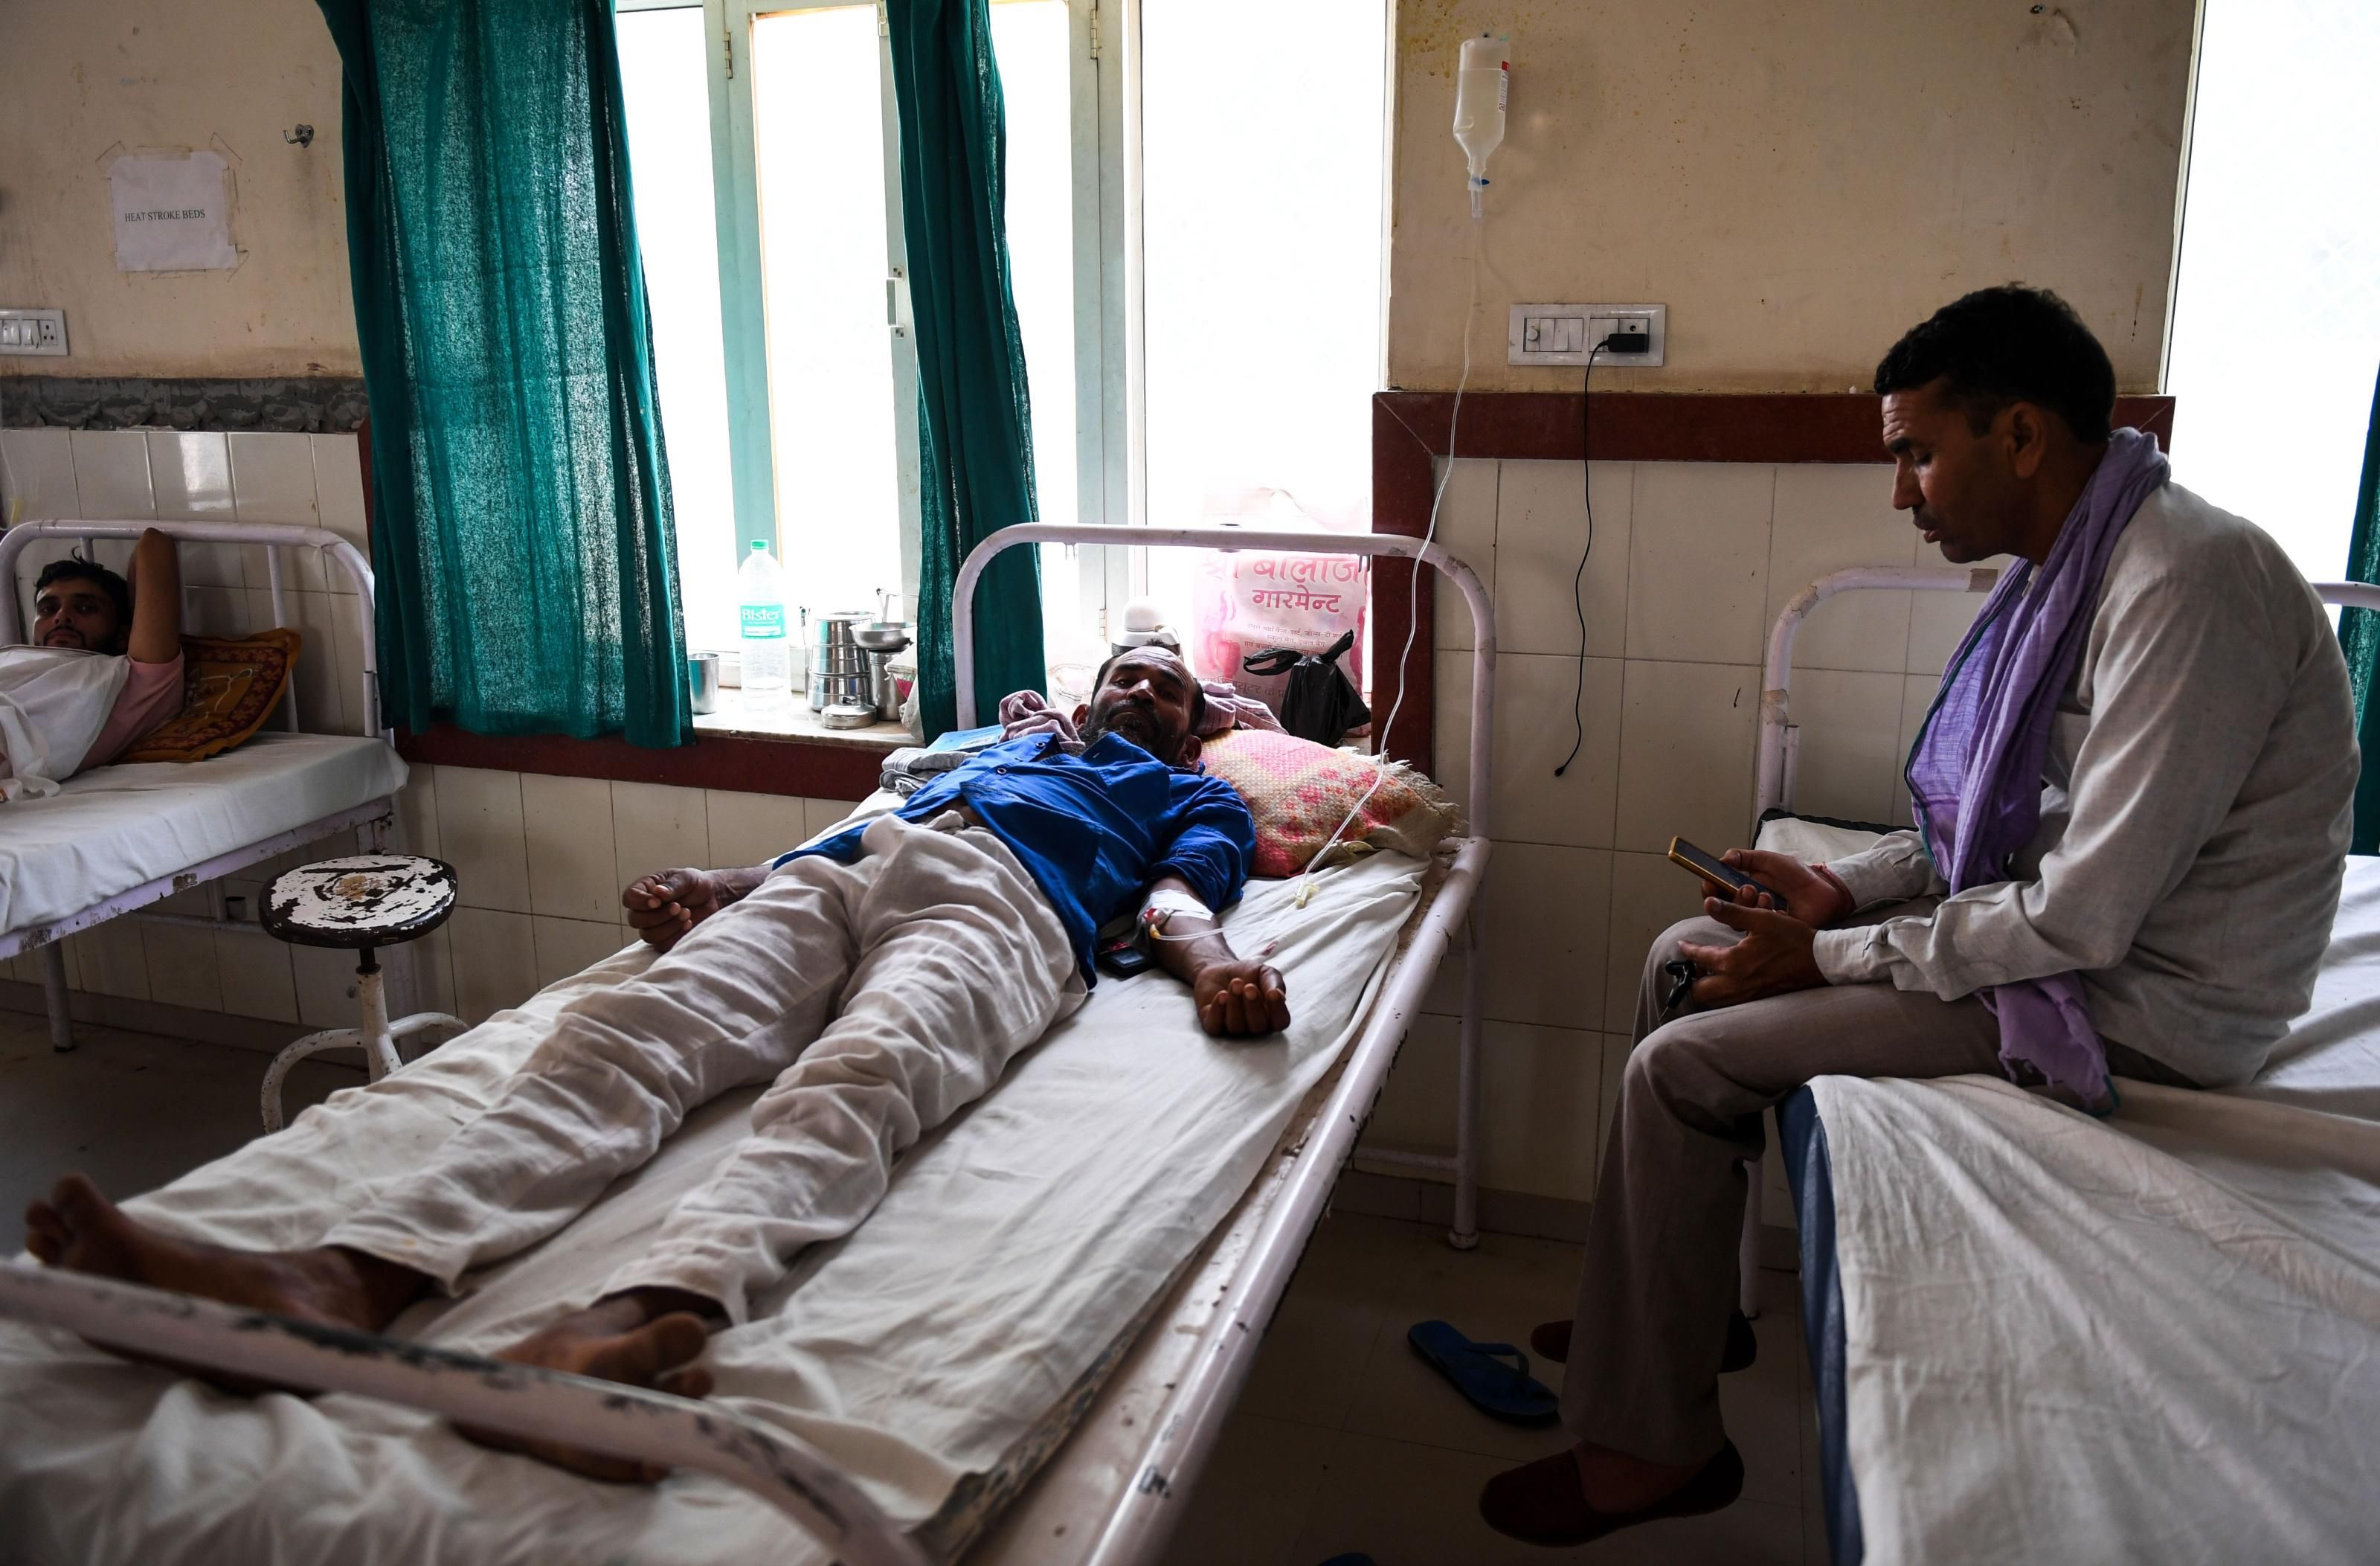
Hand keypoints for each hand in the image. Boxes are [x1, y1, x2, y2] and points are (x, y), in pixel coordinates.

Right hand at [622, 868, 723, 952]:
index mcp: (645, 890)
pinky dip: (676, 935)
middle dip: (658, 916)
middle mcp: (644, 910)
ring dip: (668, 926)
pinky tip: (688, 924)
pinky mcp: (665, 939)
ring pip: (648, 935)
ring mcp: (653, 926)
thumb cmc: (695, 884)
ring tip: (687, 914)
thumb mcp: (686, 878)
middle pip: (635, 920)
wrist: (713, 898)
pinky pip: (662, 945)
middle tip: (678, 906)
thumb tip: (658, 893)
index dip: (640, 902)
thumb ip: (672, 885)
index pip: (629, 898)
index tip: (658, 901)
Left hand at [1192, 959, 1290, 1036]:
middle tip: (1248, 987)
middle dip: (1253, 1006)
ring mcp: (1233, 1028)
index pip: (1280, 1022)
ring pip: (1236, 1026)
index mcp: (1271, 1016)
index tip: (1273, 993)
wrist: (1219, 969)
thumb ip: (1274, 982)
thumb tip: (1279, 995)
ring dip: (1235, 1004)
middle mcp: (1253, 1026)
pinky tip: (1221, 995)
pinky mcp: (1214, 1025)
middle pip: (1258, 1027)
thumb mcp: (1265, 972)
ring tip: (1235, 983)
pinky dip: (1218, 1010)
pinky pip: (1215, 1026)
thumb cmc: (1247, 974)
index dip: (1278, 1011)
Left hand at [1677, 898, 1826, 1007]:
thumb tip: (1708, 903)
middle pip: (1700, 991)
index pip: (1700, 958)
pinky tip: (1730, 981)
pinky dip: (1724, 995)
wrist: (1820, 961)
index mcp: (1733, 963)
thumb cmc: (1792, 938)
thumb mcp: (1761, 919)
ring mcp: (1747, 996)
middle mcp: (1736, 984)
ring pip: (1715, 1001)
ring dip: (1708, 988)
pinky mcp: (1758, 1001)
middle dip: (1693, 979)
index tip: (1683, 945)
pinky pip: (1731, 1003)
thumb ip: (1731, 912)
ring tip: (1711, 973)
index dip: (1689, 950)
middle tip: (1696, 965)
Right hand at [1698, 849, 1852, 928]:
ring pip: (1739, 920)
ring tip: (1767, 896)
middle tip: (1749, 887)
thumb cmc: (1796, 874)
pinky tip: (1780, 909)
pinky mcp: (1772, 932)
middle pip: (1723, 908)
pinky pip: (1761, 931)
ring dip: (1750, 907)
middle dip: (1733, 898)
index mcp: (1742, 886)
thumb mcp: (1770, 860)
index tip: (1710, 882)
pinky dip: (1768, 917)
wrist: (1823, 889)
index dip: (1709, 888)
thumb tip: (1723, 858)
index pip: (1717, 890)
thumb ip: (1746, 857)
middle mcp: (1746, 905)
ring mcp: (1758, 920)